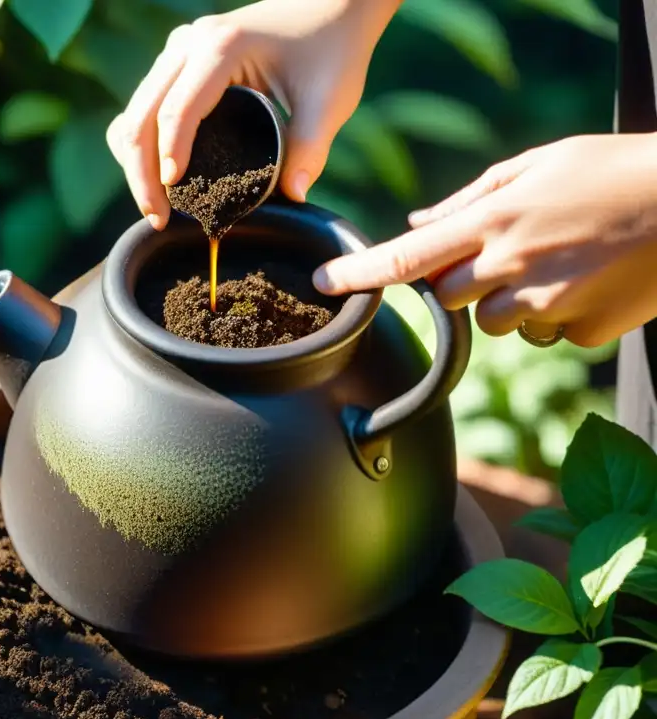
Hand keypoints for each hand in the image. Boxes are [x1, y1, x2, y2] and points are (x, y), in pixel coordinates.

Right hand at [106, 0, 401, 228]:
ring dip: (136, 161)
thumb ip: (311, 148)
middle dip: (143, 173)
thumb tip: (294, 197)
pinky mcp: (178, 61)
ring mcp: (178, 49)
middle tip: (158, 219)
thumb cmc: (332, 48)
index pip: (177, 110)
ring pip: (136, 111)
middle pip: (142, 114)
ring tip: (157, 207)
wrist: (331, 7)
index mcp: (221, 47)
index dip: (169, 158)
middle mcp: (189, 42)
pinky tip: (158, 177)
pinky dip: (143, 143)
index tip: (172, 204)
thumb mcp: (330, 100)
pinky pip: (145, 105)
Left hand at [313, 133, 656, 346]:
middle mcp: (511, 267)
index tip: (324, 283)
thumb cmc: (613, 171)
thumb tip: (416, 223)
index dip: (359, 274)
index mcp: (494, 221)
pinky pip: (544, 335)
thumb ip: (468, 200)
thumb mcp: (537, 165)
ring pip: (493, 322)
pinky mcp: (579, 332)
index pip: (406, 258)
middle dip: (458, 282)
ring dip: (507, 300)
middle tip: (501, 251)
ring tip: (554, 262)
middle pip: (445, 298)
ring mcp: (546, 305)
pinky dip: (554, 315)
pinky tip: (585, 282)